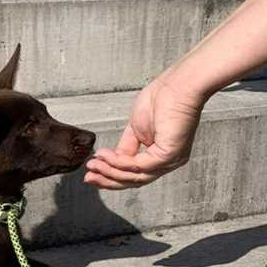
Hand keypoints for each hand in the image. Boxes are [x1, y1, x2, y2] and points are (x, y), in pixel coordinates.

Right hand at [84, 74, 205, 189]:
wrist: (178, 85)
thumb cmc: (163, 99)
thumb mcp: (135, 129)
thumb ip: (126, 148)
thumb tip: (112, 161)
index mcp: (162, 156)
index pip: (135, 175)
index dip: (111, 176)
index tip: (92, 172)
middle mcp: (168, 162)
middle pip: (134, 181)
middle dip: (108, 180)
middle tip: (88, 177)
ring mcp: (170, 160)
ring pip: (135, 176)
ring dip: (110, 172)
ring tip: (93, 165)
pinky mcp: (168, 155)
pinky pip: (138, 165)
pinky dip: (118, 162)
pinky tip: (105, 157)